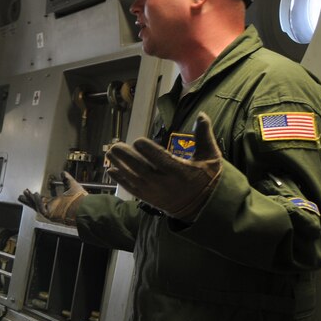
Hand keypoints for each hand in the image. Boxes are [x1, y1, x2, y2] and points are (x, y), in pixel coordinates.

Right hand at [19, 171, 87, 225]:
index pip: (43, 201)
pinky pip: (41, 208)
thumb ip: (67, 179)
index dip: (36, 197)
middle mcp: (53, 209)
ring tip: (25, 192)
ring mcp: (51, 213)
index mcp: (57, 205)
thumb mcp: (72, 185)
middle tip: (21, 195)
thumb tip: (63, 173)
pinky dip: (37, 201)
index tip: (31, 192)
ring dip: (30, 199)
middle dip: (28, 200)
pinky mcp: (51, 214)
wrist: (84, 208)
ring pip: (37, 206)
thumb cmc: (81, 200)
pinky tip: (35, 194)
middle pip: (36, 205)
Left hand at [105, 112, 222, 221]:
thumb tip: (202, 114)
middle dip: (127, 157)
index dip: (147, 149)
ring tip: (110, 153)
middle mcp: (165, 183)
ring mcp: (155, 192)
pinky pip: (132, 189)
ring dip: (120, 165)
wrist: (203, 206)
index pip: (160, 159)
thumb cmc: (207, 178)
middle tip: (115, 146)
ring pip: (133, 178)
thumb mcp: (210, 157)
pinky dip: (120, 180)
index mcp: (180, 171)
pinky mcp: (149, 198)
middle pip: (141, 168)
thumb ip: (204, 136)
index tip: (138, 141)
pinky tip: (111, 171)